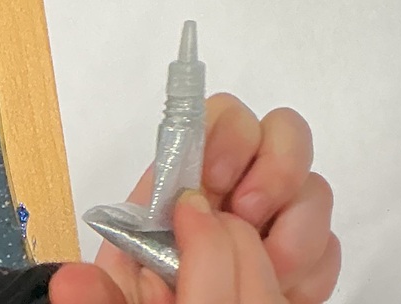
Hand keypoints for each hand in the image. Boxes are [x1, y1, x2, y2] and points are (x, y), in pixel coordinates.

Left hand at [50, 95, 337, 303]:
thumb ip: (102, 285)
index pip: (221, 115)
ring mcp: (276, 222)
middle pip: (284, 130)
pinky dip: (312, 268)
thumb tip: (70, 279)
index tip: (213, 177)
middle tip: (250, 216)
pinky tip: (284, 289)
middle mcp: (237, 189)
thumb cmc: (144, 300)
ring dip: (297, 229)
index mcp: (188, 181)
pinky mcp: (303, 261)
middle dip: (277, 167)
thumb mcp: (118, 289)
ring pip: (314, 187)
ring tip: (268, 271)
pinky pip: (329, 246)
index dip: (228, 132)